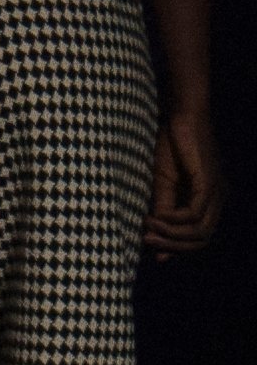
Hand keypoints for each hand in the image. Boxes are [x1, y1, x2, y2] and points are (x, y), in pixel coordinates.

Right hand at [143, 107, 223, 256]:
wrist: (181, 116)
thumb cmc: (172, 146)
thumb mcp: (162, 185)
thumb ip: (163, 212)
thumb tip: (158, 247)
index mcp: (210, 200)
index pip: (199, 237)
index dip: (177, 248)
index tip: (150, 247)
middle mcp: (218, 198)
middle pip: (202, 240)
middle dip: (174, 246)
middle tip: (147, 241)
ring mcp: (216, 191)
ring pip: (199, 231)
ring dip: (171, 236)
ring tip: (147, 229)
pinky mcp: (208, 183)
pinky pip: (193, 214)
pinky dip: (172, 220)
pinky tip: (155, 216)